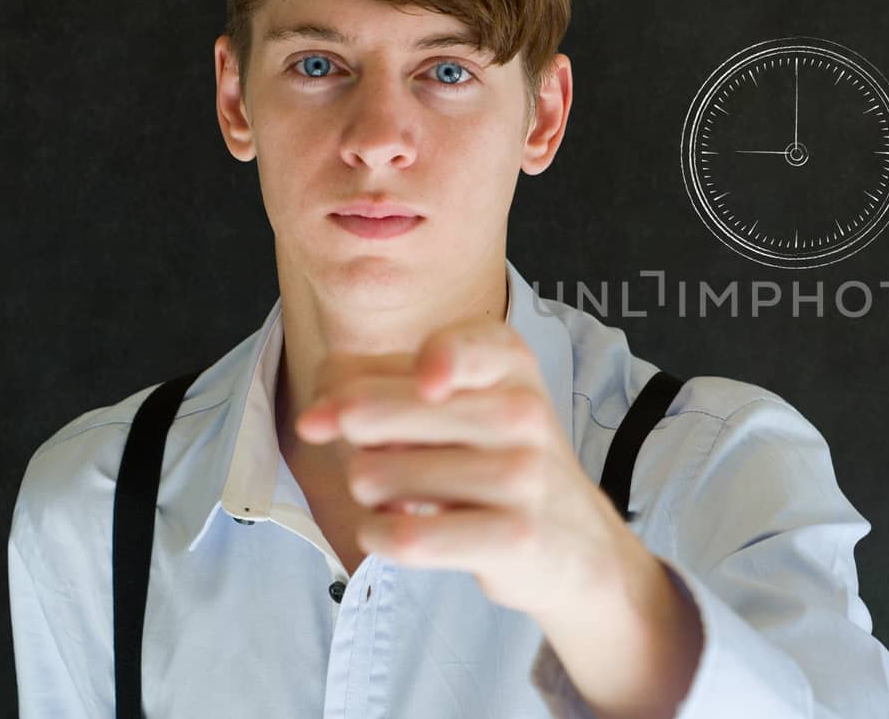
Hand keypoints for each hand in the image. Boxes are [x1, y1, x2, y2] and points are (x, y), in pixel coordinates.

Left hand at [293, 316, 640, 621]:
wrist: (574, 542)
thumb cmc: (496, 459)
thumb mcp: (457, 402)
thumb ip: (374, 385)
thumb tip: (313, 420)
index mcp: (507, 361)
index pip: (452, 346)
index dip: (421, 364)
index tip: (424, 384)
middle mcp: (522, 410)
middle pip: (370, 412)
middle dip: (350, 442)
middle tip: (381, 456)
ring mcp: (523, 475)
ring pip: (375, 476)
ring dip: (367, 493)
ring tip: (403, 496)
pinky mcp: (513, 538)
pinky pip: (405, 537)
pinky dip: (377, 536)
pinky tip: (397, 529)